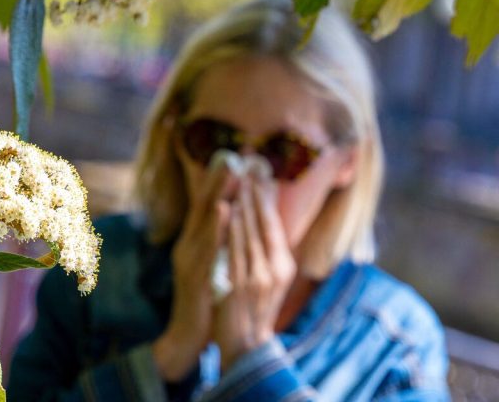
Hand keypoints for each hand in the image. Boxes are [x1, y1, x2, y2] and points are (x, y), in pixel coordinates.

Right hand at [152, 164, 237, 381]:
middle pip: (201, 207)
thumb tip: (230, 215)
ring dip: (218, 195)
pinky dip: (215, 226)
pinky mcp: (196, 276)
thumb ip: (216, 241)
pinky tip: (224, 210)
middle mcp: (187, 246)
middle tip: (232, 154)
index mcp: (192, 243)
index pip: (204, 206)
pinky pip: (207, 246)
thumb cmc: (204, 299)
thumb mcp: (210, 265)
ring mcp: (189, 261)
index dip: (217, 180)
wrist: (187, 336)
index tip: (232, 155)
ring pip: (204, 222)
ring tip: (231, 173)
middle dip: (217, 179)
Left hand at [212, 176, 295, 371]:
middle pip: (265, 223)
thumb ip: (265, 252)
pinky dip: (231, 227)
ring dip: (244, 203)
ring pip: (250, 232)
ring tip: (238, 178)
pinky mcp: (242, 284)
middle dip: (256, 192)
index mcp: (282, 265)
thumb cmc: (252, 309)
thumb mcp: (265, 278)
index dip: (267, 197)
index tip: (260, 172)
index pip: (274, 224)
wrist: (244, 346)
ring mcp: (259, 276)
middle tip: (250, 163)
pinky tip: (227, 208)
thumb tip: (261, 222)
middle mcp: (275, 268)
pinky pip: (235, 249)